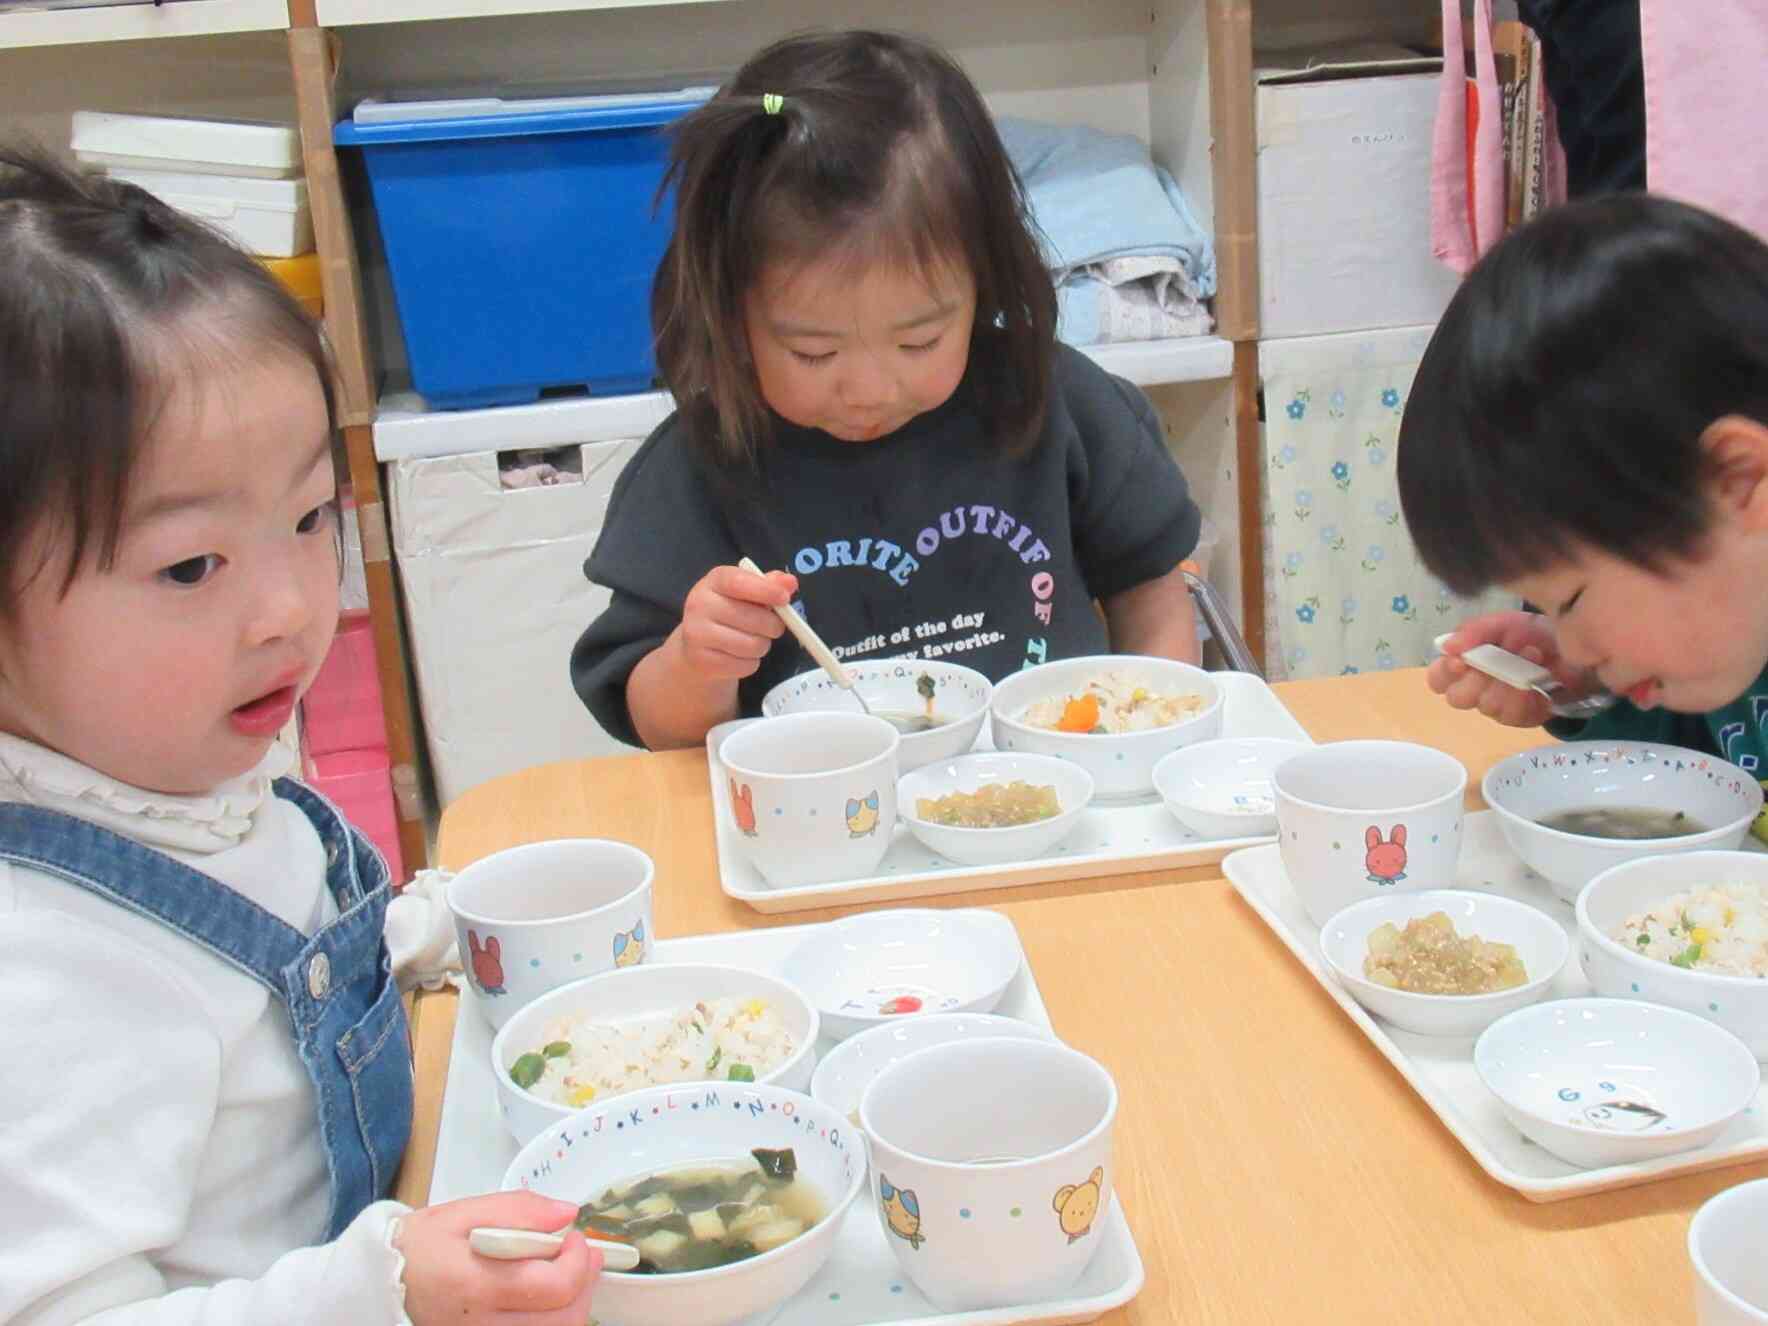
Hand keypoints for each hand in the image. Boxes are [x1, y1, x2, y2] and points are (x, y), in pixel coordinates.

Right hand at [396, 1191, 601, 1325]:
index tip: (574, 1237)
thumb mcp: (462, 1213)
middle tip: (583, 1257)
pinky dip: (551, 1321)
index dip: (578, 1261)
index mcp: (476, 1285)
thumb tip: (567, 1213)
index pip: (553, 1286)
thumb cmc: (419, 1246)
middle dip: (584, 1284)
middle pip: (562, 1320)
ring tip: (568, 1277)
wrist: (379, 1285)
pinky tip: (549, 1301)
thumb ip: (518, 1209)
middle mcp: (480, 1324)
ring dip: (573, 1306)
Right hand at [673, 564, 798, 681]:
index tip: (784, 598)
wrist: (697, 646)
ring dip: (762, 645)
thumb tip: (790, 582)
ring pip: (753, 645)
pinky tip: (738, 655)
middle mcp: (700, 604)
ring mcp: (697, 634)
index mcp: (713, 581)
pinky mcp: (703, 661)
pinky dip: (751, 663)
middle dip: (773, 625)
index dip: (765, 590)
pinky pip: (746, 665)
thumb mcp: (747, 592)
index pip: (739, 583)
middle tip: (771, 626)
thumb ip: (769, 584)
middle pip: (754, 618)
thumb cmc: (728, 614)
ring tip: (752, 640)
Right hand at [1429, 611, 1579, 727]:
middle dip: (1476, 681)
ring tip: (1529, 656)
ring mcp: (1499, 706)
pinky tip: (1536, 681)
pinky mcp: (1522, 718)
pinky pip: (1514, 715)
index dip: (1444, 673)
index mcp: (1465, 664)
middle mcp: (1477, 688)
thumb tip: (1447, 646)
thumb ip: (1475, 631)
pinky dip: (1525, 696)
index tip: (1461, 661)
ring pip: (1487, 706)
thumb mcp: (1504, 623)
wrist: (1576, 649)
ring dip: (1507, 682)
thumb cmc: (1533, 634)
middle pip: (1457, 699)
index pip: (1438, 678)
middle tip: (1496, 664)